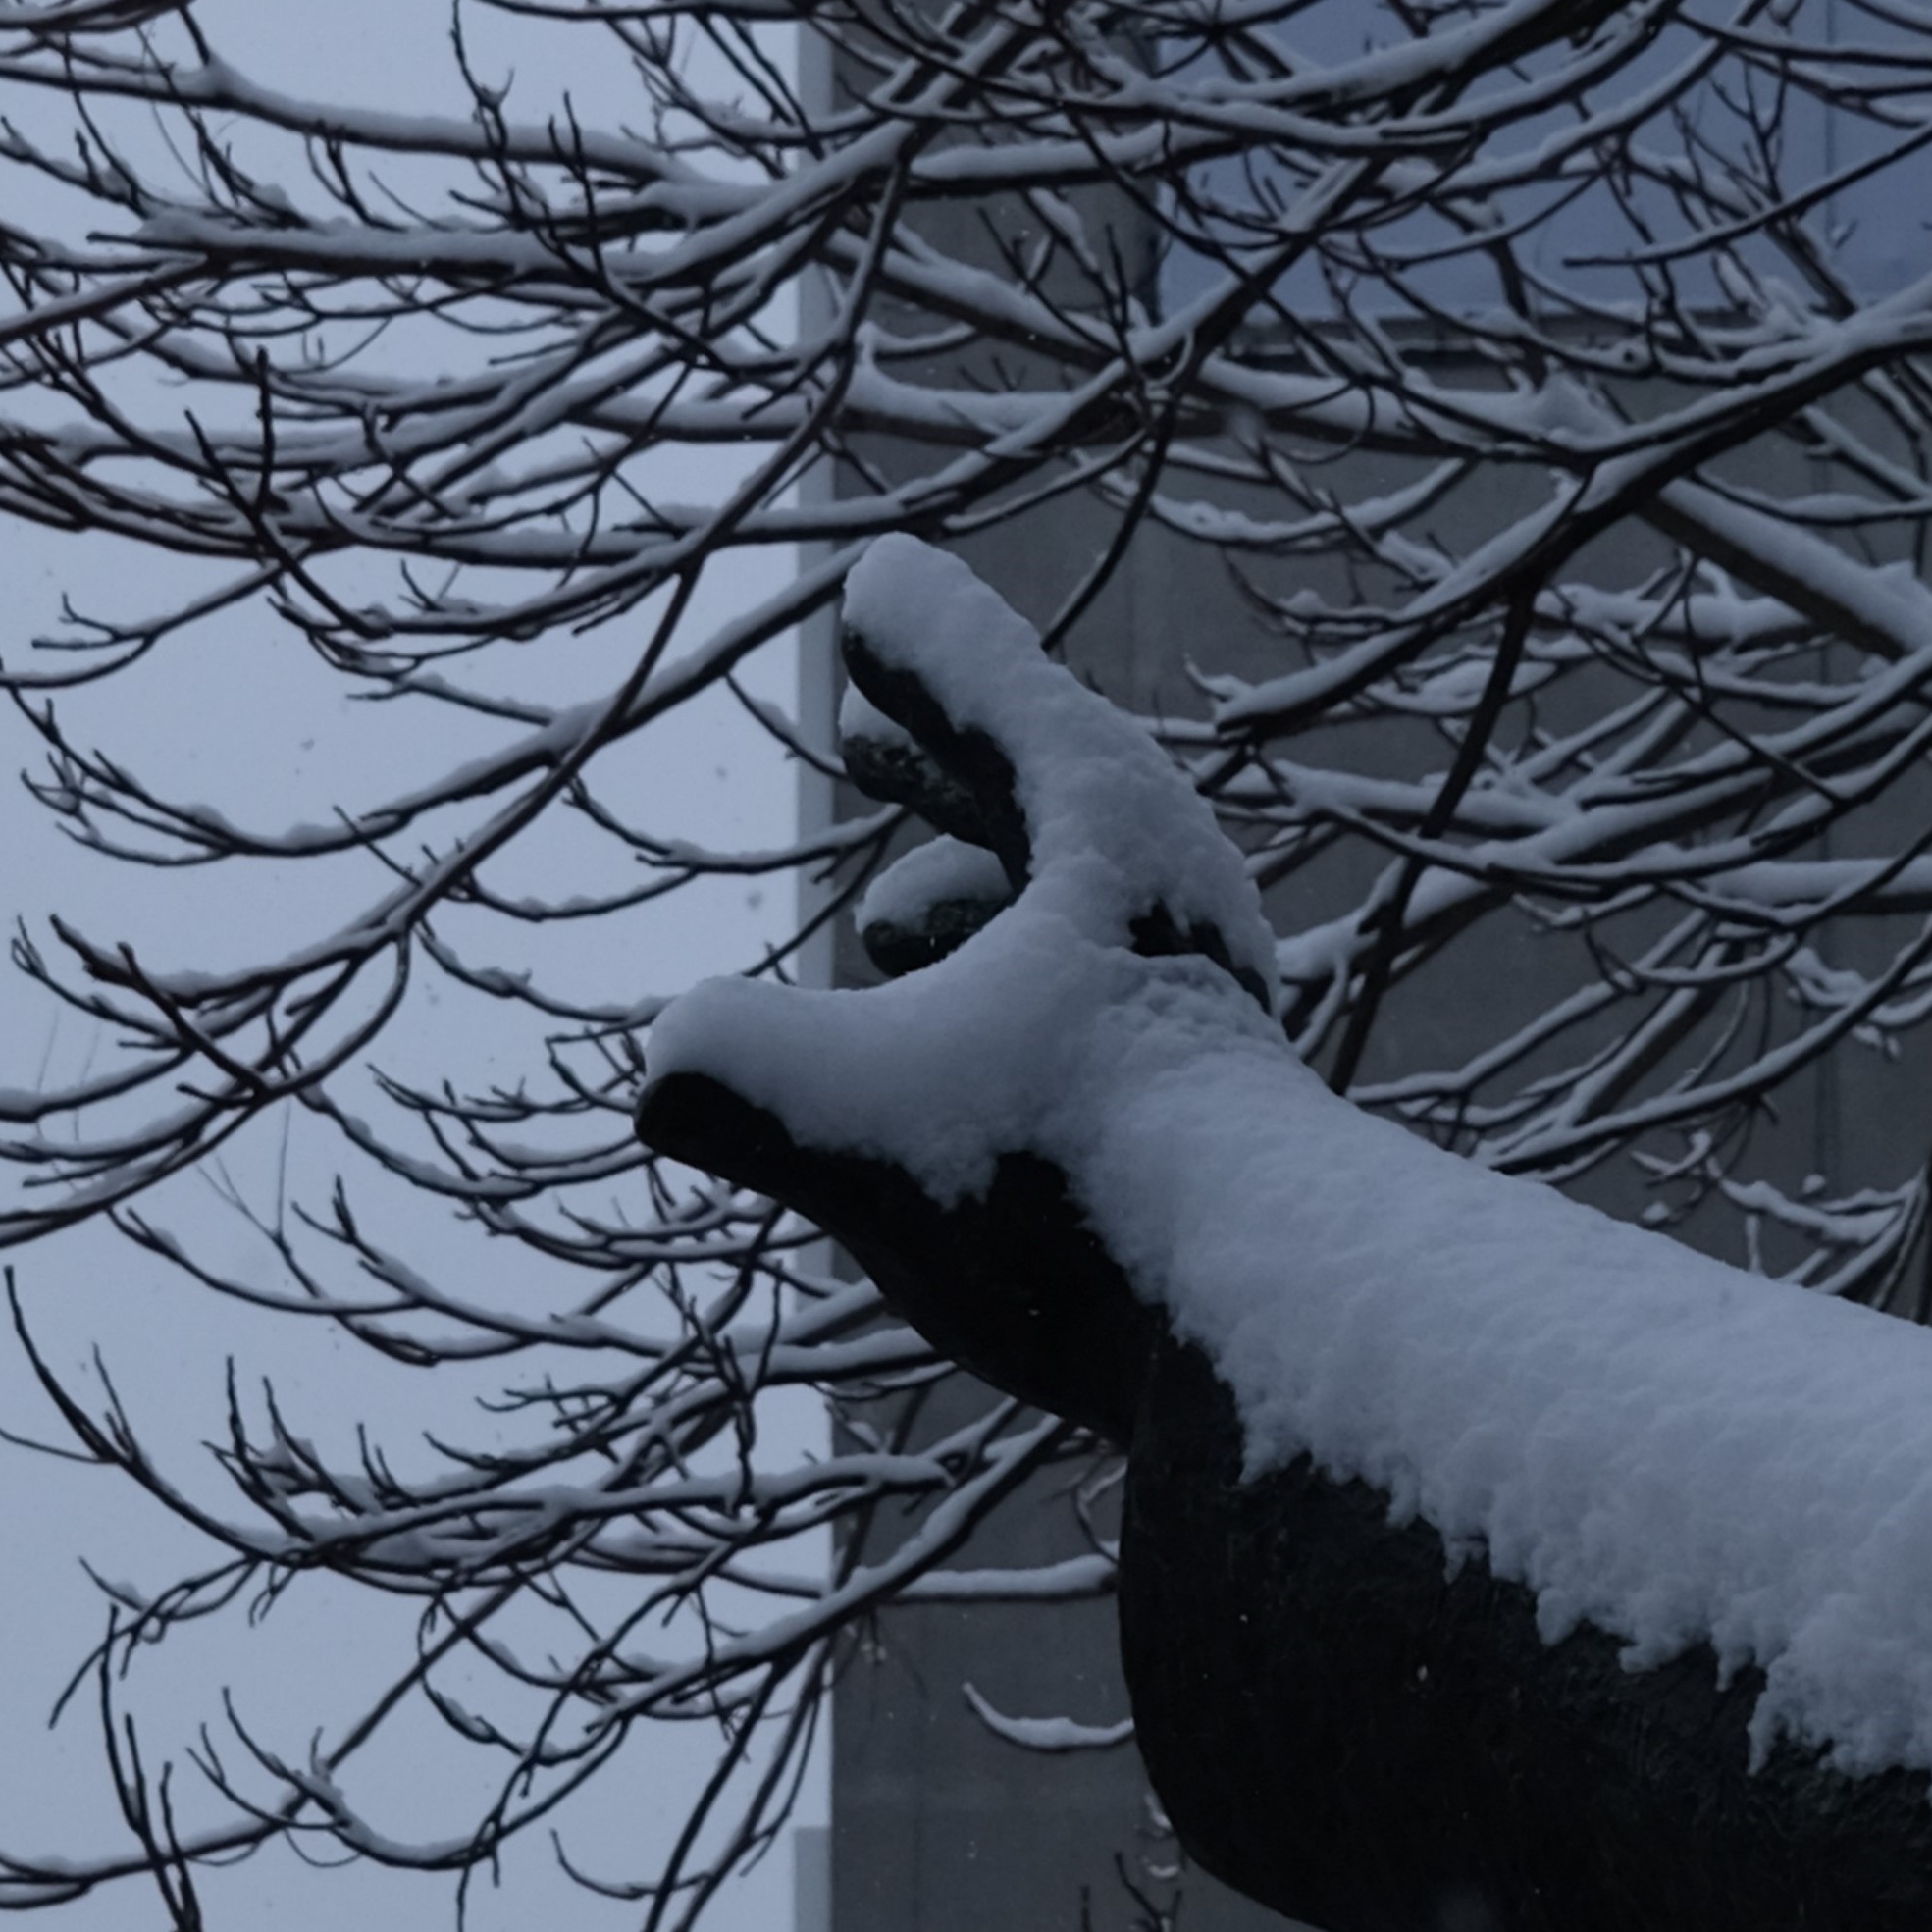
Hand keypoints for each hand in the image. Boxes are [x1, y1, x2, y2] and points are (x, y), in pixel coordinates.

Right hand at [638, 546, 1280, 1438]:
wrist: (1265, 1339)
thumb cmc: (1065, 1185)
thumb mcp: (846, 1114)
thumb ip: (728, 1072)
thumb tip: (667, 1071)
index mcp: (1115, 844)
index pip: (1008, 704)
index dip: (932, 647)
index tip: (871, 591)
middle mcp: (1174, 917)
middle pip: (1048, 805)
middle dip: (947, 769)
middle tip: (869, 721)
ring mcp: (1202, 1026)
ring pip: (1070, 926)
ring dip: (973, 904)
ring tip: (886, 922)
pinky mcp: (1207, 1136)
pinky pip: (1083, 1027)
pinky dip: (997, 1016)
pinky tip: (937, 1086)